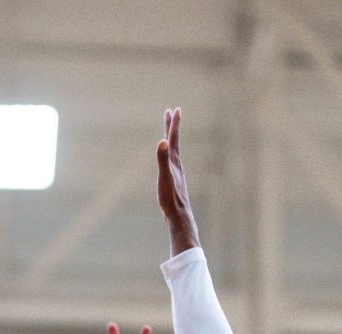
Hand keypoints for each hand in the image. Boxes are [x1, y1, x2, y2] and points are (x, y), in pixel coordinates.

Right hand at [156, 108, 199, 256]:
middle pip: (174, 141)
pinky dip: (168, 155)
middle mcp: (176, 165)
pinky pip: (171, 162)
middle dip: (172, 126)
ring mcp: (176, 173)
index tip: (175, 109)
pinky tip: (168, 160)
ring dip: (170, 140)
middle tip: (171, 112)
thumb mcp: (164, 177)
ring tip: (168, 134)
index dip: (174, 124)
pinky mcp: (173, 182)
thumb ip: (163, 159)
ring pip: (173, 152)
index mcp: (174, 162)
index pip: (173, 138)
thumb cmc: (170, 198)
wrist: (179, 217)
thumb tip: (163, 141)